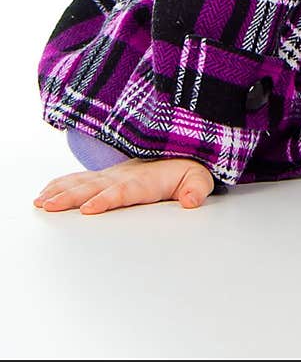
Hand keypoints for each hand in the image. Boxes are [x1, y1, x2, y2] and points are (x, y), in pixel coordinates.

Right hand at [33, 156, 215, 214]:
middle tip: (49, 206)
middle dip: (71, 197)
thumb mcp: (200, 178)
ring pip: (82, 183)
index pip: (123, 191)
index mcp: (145, 180)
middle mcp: (124, 175)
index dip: (106, 199)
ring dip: (60, 192)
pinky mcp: (105, 177)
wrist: (181, 152)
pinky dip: (60, 184)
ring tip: (40, 202)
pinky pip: (80, 179)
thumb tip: (191, 200)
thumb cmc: (188, 169)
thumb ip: (197, 189)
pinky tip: (44, 193)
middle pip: (94, 187)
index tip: (88, 209)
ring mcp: (112, 175)